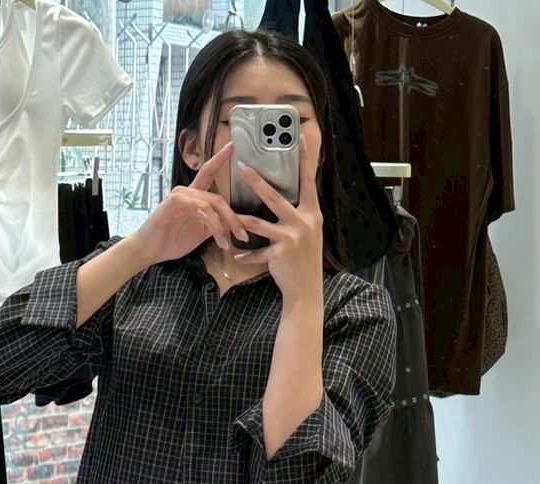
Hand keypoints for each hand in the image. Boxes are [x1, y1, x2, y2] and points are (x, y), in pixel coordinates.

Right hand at [131, 142, 250, 266]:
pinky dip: (205, 216)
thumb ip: (219, 225)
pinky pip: (194, 206)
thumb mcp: (202, 233)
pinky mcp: (171, 204)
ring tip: (226, 243)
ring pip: (209, 204)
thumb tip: (241, 224)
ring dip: (221, 226)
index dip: (220, 158)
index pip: (209, 173)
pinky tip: (211, 227)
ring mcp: (178, 197)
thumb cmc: (173, 240)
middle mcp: (187, 192)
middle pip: (217, 198)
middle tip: (242, 236)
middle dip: (233, 219)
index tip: (232, 146)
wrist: (150, 251)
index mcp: (194, 196)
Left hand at [231, 136, 323, 302]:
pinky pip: (257, 251)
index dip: (304, 160)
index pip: (308, 182)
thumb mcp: (308, 233)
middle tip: (242, 165)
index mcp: (311, 213)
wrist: (306, 289)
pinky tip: (237, 256)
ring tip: (227, 213)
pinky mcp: (279, 253)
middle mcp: (303, 222)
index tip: (299, 139)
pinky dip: (247, 255)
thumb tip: (287, 197)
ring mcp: (291, 238)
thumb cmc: (305, 259)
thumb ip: (299, 215)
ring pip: (259, 223)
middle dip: (257, 181)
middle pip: (275, 197)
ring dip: (241, 219)